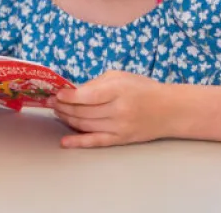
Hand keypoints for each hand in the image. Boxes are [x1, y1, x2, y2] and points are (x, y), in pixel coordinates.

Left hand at [49, 70, 173, 147]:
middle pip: (83, 112)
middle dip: (63, 107)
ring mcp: (119, 127)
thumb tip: (73, 91)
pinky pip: (96, 142)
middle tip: (50, 102)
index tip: (56, 93)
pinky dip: (79, 142)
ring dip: (67, 119)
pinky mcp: (121, 139)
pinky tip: (65, 142)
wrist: (170, 110)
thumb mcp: (120, 77)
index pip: (87, 96)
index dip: (68, 96)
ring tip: (57, 112)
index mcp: (118, 91)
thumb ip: (96, 84)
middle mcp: (118, 111)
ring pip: (86, 125)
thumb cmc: (142, 89)